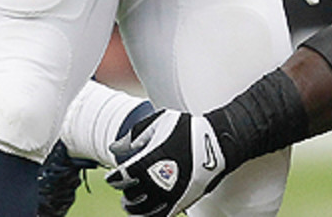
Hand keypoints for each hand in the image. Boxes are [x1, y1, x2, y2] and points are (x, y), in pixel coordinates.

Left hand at [105, 109, 225, 216]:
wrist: (217, 143)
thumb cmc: (189, 130)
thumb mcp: (159, 122)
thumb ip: (134, 135)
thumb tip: (115, 148)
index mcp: (146, 162)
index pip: (119, 178)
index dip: (114, 178)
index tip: (114, 176)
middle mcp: (154, 182)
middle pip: (129, 197)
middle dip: (125, 192)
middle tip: (125, 188)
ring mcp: (167, 195)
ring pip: (140, 212)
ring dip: (134, 207)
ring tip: (133, 202)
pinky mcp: (180, 204)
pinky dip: (149, 216)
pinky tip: (148, 211)